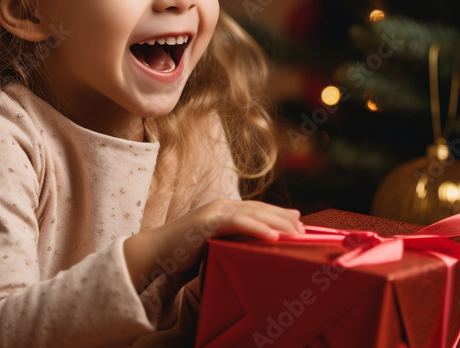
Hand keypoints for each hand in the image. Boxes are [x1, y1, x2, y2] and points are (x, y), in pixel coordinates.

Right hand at [123, 199, 302, 290]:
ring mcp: (215, 210)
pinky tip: (272, 236)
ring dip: (277, 223)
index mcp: (223, 210)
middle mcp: (221, 205)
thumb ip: (233, 242)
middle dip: (283, 219)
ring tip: (296, 233)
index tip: (298, 223)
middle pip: (260, 209)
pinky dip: (257, 228)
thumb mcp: (214, 246)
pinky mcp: (208, 220)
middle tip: (304, 229)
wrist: (156, 254)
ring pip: (253, 214)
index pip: (257, 210)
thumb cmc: (183, 255)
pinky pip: (238, 223)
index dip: (278, 215)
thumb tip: (254, 247)